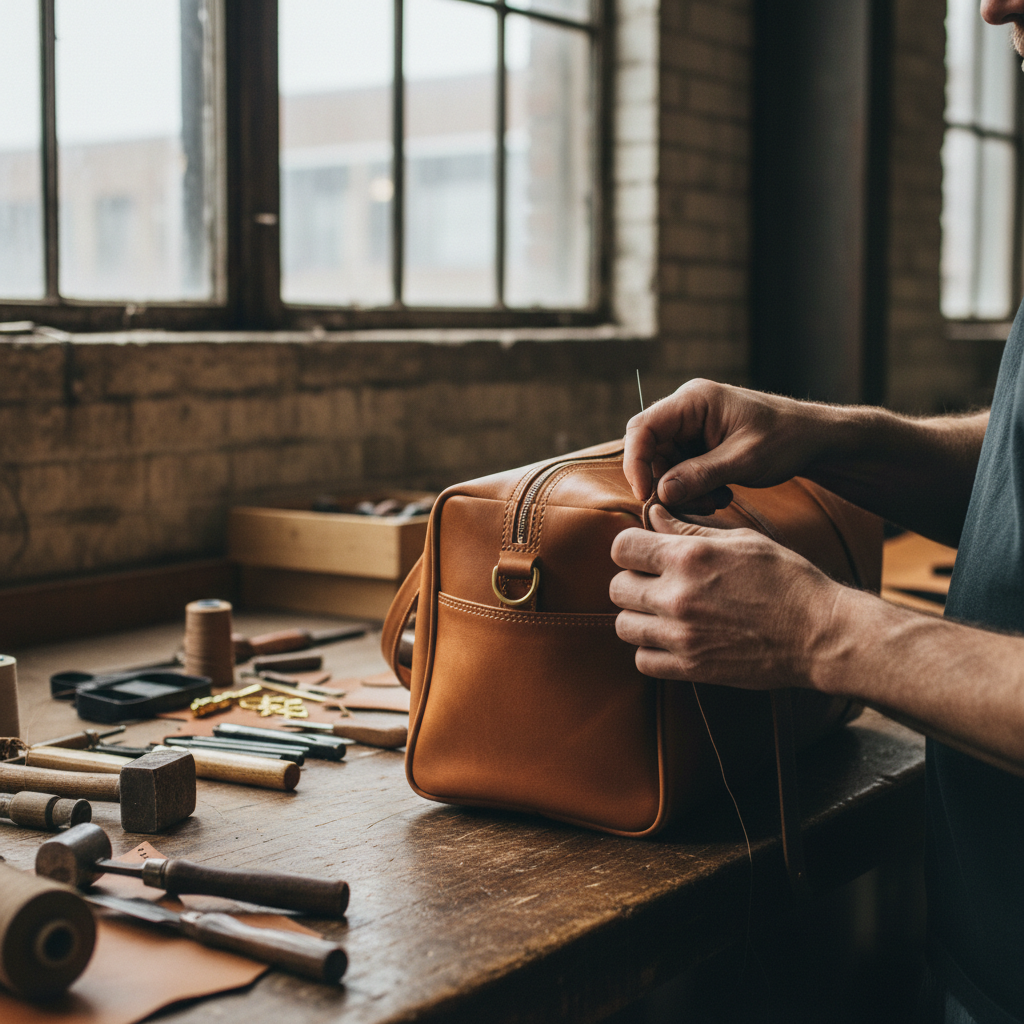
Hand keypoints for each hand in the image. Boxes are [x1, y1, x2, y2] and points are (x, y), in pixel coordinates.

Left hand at [609, 504, 842, 688]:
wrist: (821, 633)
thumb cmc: (786, 579)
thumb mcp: (741, 540)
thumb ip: (689, 527)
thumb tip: (652, 513)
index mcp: (689, 557)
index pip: (622, 547)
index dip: (630, 548)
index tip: (644, 553)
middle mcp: (678, 596)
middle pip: (617, 587)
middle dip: (632, 581)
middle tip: (655, 584)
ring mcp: (682, 635)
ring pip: (624, 626)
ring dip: (638, 617)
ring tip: (662, 613)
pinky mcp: (692, 668)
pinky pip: (643, 661)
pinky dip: (651, 651)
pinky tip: (671, 640)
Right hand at [623, 379, 834, 512]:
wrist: (814, 439)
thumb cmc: (786, 439)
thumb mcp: (745, 460)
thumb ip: (701, 474)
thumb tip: (660, 493)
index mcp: (693, 400)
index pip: (643, 428)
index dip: (636, 462)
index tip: (646, 495)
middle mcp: (686, 410)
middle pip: (650, 449)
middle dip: (665, 482)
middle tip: (694, 505)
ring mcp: (692, 427)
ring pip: (664, 465)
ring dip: (683, 490)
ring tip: (716, 500)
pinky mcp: (699, 444)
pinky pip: (680, 470)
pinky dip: (694, 488)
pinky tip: (721, 495)